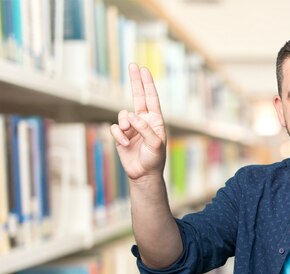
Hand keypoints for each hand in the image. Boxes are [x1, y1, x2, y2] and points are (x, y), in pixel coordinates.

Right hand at [110, 64, 166, 181]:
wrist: (143, 174)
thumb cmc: (154, 159)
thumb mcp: (155, 144)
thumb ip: (145, 129)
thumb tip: (132, 116)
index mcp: (155, 121)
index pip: (151, 98)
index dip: (147, 84)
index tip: (144, 70)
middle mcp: (143, 121)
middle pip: (138, 96)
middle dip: (135, 81)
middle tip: (132, 65)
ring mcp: (131, 127)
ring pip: (122, 115)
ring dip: (124, 123)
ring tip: (128, 134)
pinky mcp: (120, 135)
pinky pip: (115, 128)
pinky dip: (118, 135)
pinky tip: (124, 144)